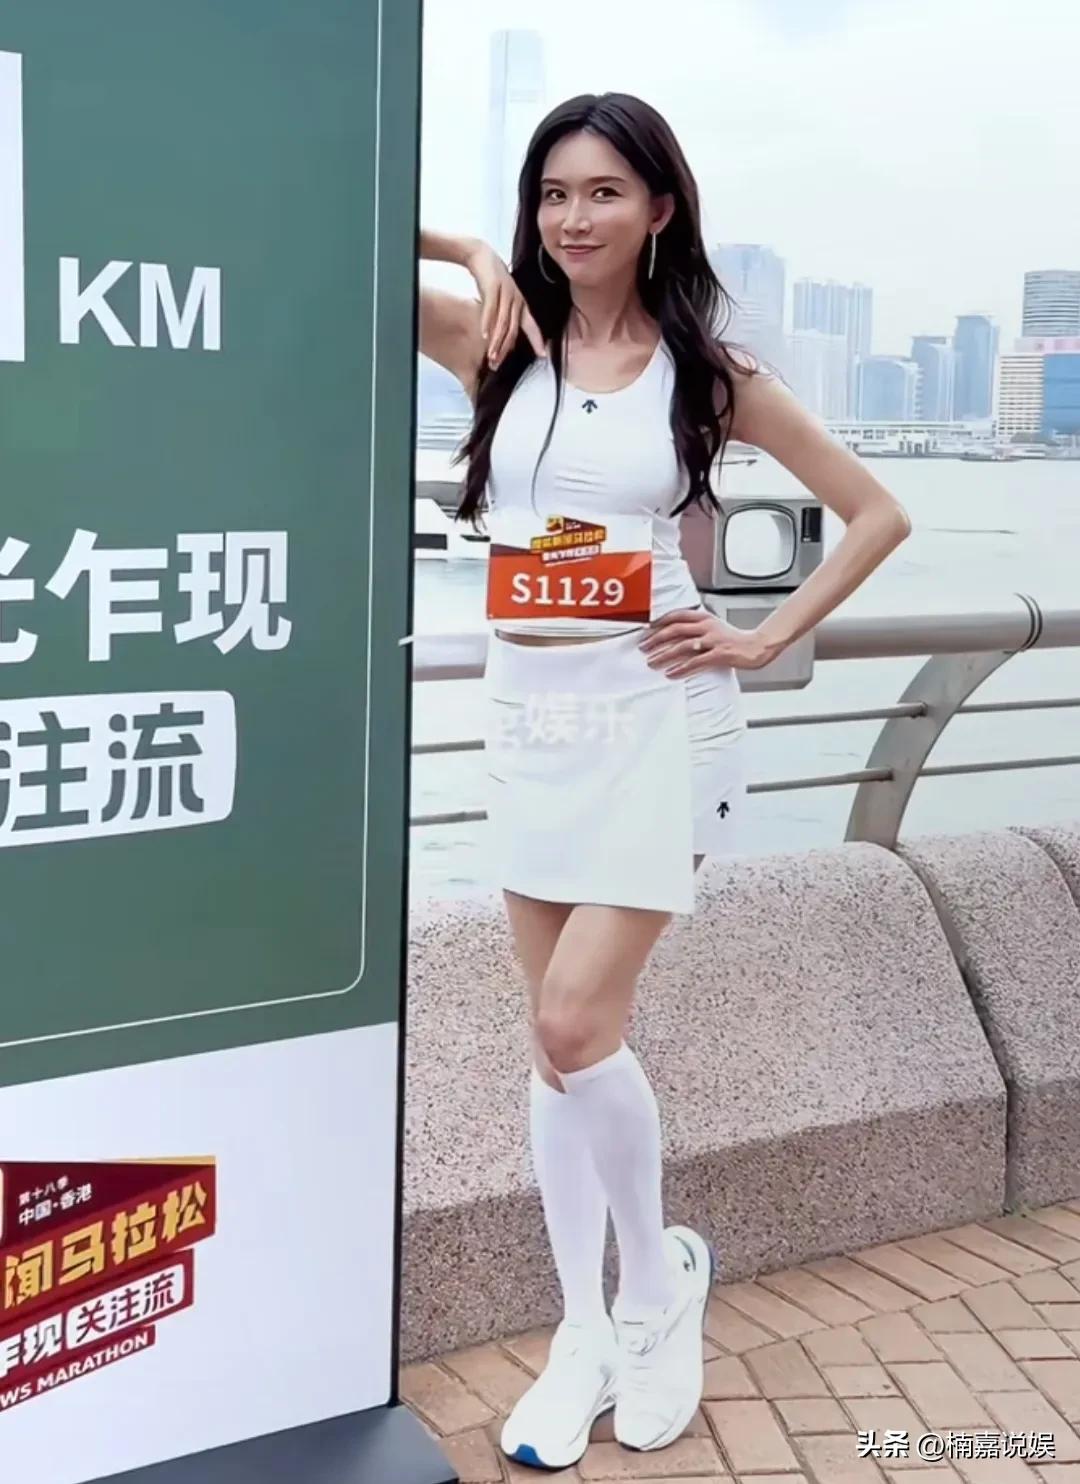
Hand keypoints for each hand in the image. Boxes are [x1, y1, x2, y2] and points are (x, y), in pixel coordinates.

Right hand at [465, 243, 546, 367]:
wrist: (481, 255)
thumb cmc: (491, 280)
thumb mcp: (501, 300)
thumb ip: (504, 317)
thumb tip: (503, 339)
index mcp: (520, 304)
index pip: (531, 325)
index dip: (537, 340)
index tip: (543, 355)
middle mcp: (516, 300)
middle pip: (513, 330)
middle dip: (505, 349)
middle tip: (497, 364)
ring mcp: (506, 293)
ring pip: (503, 323)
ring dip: (497, 342)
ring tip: (491, 356)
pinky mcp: (493, 287)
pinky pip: (490, 309)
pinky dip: (487, 324)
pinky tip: (484, 336)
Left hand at [637, 608, 779, 675]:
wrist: (756, 647)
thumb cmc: (735, 639)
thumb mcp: (714, 627)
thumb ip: (697, 628)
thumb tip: (676, 635)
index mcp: (705, 618)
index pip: (677, 615)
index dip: (660, 622)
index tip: (646, 630)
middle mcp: (707, 626)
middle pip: (675, 630)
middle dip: (656, 639)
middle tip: (643, 647)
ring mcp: (714, 640)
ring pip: (683, 646)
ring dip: (664, 655)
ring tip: (652, 662)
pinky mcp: (719, 654)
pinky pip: (696, 662)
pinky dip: (681, 668)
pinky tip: (671, 673)